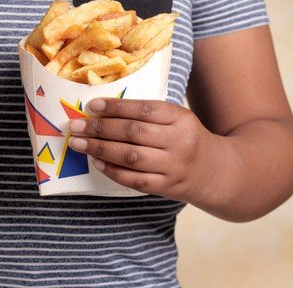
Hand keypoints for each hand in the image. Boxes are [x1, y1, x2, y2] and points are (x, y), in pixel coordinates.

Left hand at [68, 98, 219, 205]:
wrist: (216, 172)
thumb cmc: (186, 139)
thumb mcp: (176, 119)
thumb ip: (146, 114)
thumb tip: (101, 111)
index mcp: (181, 118)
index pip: (143, 109)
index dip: (115, 107)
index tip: (91, 106)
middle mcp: (179, 142)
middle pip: (133, 133)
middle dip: (100, 128)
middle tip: (76, 127)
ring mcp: (173, 167)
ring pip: (131, 156)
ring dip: (100, 149)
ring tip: (79, 144)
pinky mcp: (167, 187)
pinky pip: (134, 180)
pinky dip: (112, 171)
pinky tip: (97, 162)